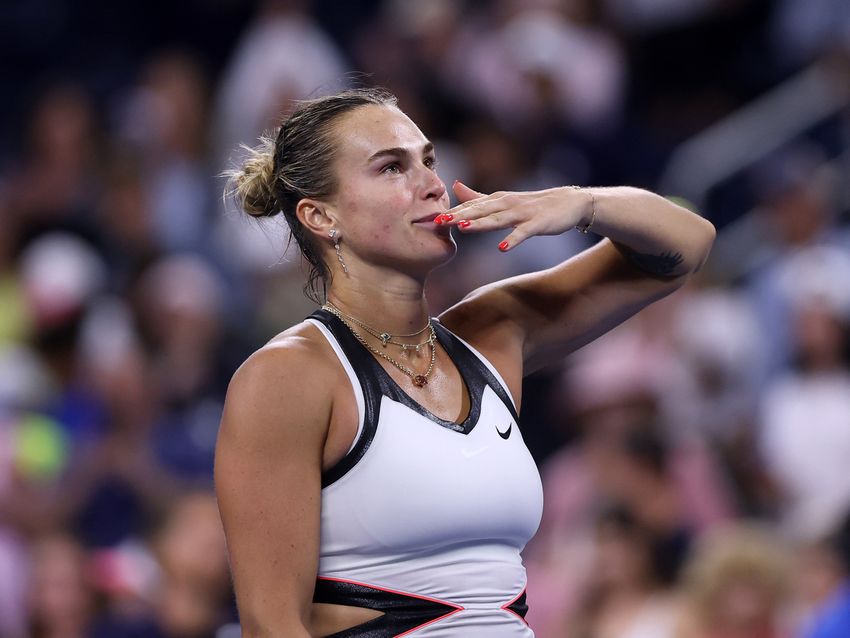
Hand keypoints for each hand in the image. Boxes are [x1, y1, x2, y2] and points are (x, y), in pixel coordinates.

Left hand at [436, 181, 590, 250]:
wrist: (571, 203)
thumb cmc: (535, 204)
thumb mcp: (504, 199)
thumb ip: (478, 196)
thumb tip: (455, 186)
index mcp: (497, 200)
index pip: (470, 207)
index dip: (450, 213)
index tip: (429, 218)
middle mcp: (507, 203)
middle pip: (479, 211)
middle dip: (458, 216)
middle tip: (437, 222)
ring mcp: (523, 213)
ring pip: (497, 219)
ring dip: (480, 224)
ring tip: (462, 230)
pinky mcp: (538, 223)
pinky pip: (523, 233)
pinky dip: (512, 239)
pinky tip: (501, 248)